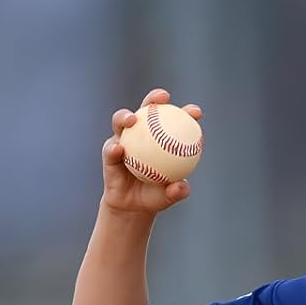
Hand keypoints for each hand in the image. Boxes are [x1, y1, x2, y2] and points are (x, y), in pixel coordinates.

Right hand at [101, 88, 203, 214]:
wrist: (133, 207)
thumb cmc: (155, 196)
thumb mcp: (169, 195)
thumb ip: (178, 191)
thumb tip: (182, 186)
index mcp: (160, 139)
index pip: (174, 122)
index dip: (185, 113)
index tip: (196, 113)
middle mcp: (141, 134)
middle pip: (146, 110)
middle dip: (154, 99)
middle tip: (163, 98)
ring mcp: (123, 140)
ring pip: (122, 122)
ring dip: (126, 117)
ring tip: (132, 120)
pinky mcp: (109, 153)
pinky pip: (111, 149)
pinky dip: (115, 148)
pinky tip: (119, 149)